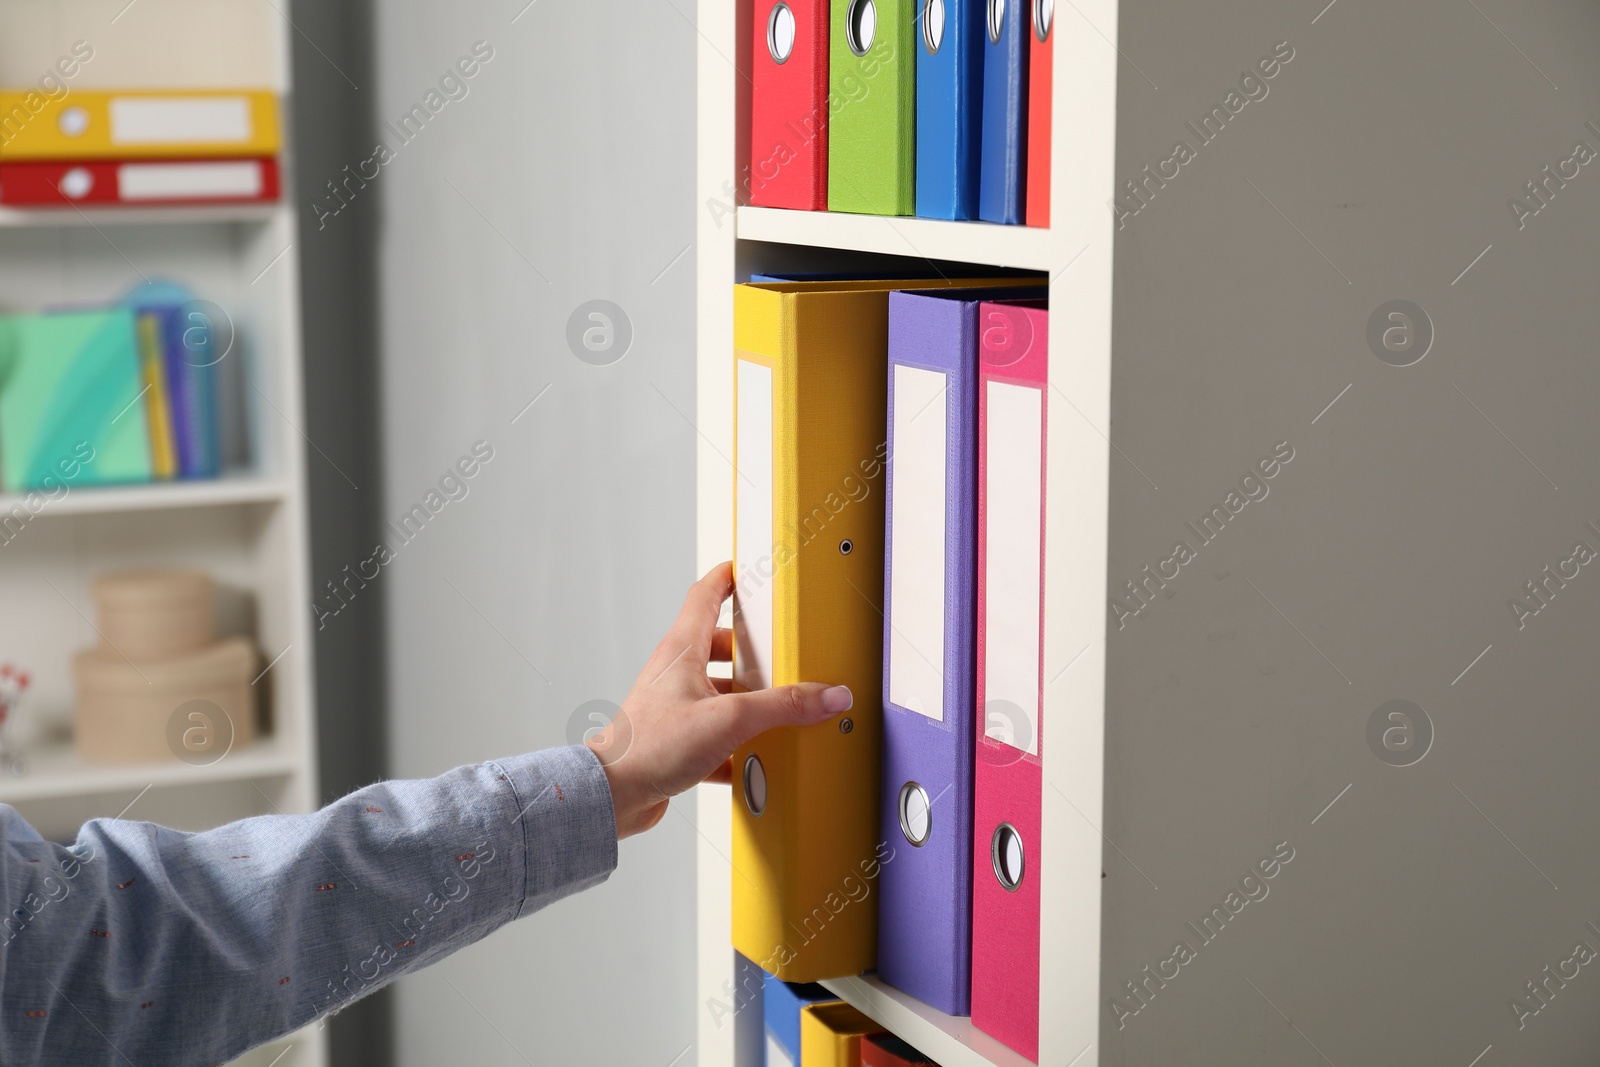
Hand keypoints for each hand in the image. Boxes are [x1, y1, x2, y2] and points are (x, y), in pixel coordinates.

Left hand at [585, 562, 852, 837]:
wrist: (614, 795)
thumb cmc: (649, 746)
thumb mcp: (729, 718)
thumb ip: (781, 706)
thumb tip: (825, 695)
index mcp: (682, 652)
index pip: (705, 596)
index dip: (726, 578)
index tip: (745, 569)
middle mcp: (676, 675)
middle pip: (717, 647)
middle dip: (750, 650)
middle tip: (778, 651)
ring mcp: (674, 709)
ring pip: (718, 693)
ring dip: (746, 701)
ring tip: (775, 710)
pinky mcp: (676, 742)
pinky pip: (715, 736)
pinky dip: (737, 745)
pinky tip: (755, 761)